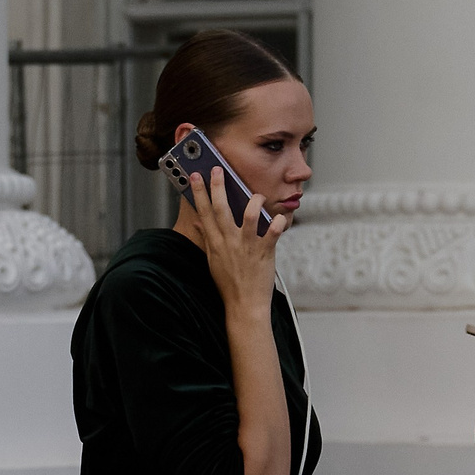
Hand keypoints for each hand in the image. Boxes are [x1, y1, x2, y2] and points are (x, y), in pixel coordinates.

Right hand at [185, 165, 287, 317]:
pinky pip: (272, 232)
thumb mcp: (212, 260)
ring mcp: (246, 246)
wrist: (244, 305)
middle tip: (217, 169)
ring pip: (248, 215)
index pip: (203, 212)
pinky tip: (280, 218)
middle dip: (218, 186)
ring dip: (254, 201)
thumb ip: (207, 239)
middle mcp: (229, 241)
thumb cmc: (229, 284)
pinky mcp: (264, 252)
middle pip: (220, 208)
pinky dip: (278, 223)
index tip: (194, 176)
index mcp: (215, 242)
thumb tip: (198, 223)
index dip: (198, 192)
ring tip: (257, 195)